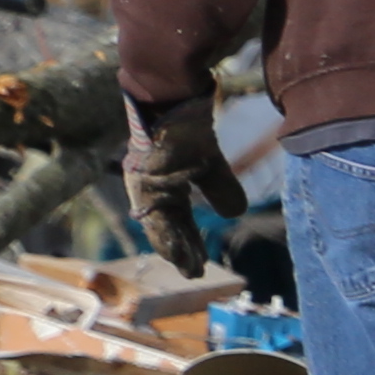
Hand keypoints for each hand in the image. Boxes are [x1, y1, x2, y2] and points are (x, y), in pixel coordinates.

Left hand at [126, 102, 247, 271]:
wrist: (174, 99)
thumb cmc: (188, 126)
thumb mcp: (211, 164)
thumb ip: (221, 188)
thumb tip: (234, 215)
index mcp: (168, 184)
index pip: (180, 219)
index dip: (191, 241)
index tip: (201, 264)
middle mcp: (153, 187)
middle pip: (170, 225)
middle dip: (182, 251)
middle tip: (194, 274)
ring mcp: (144, 183)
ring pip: (159, 223)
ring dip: (173, 248)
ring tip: (187, 269)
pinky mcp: (140, 179)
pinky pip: (152, 213)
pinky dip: (164, 234)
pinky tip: (174, 252)